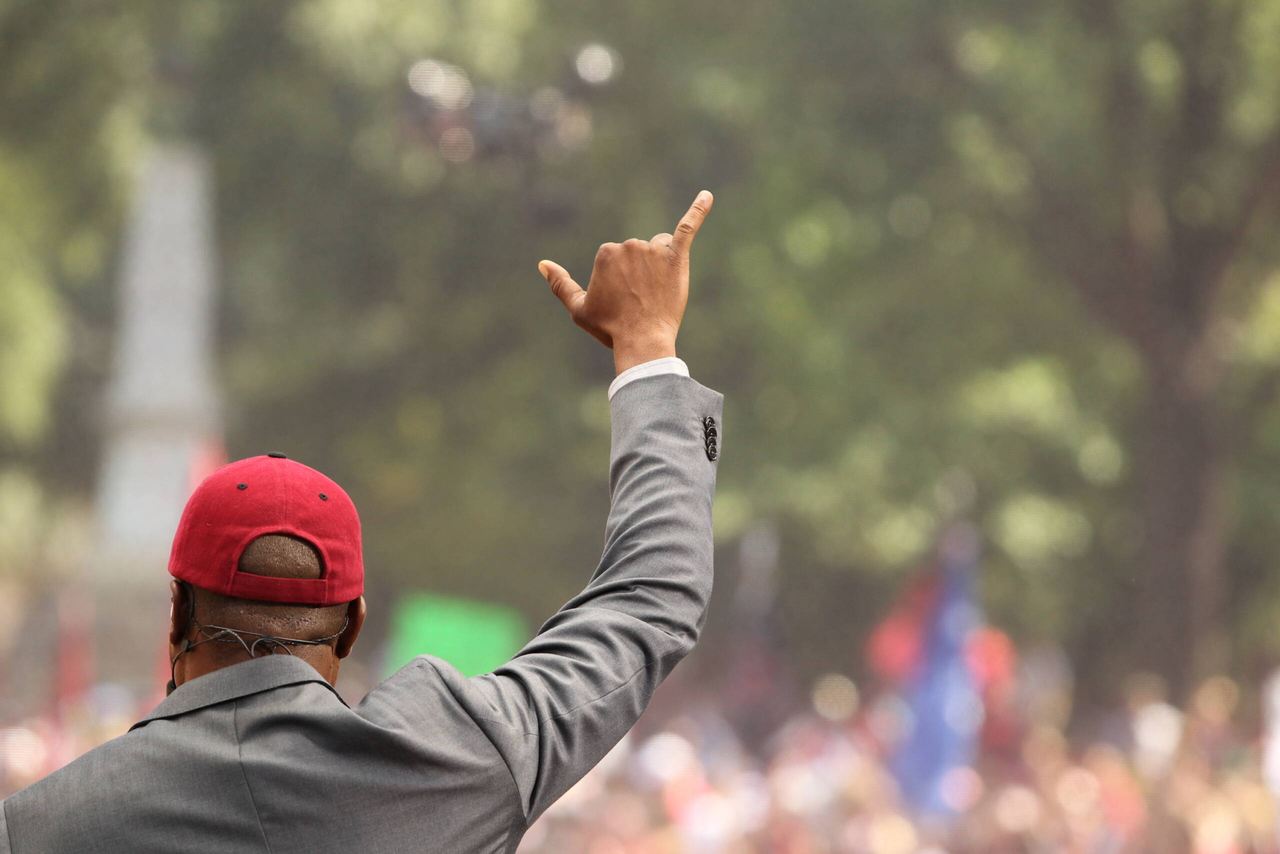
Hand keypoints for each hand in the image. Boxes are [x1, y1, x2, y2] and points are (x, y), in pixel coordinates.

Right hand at [539, 191, 713, 373]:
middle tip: (641, 301)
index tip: (623, 300)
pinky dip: (698, 211)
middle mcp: (629, 245)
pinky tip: (707, 195)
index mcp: (606, 253)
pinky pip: (688, 228)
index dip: (624, 281)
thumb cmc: (610, 327)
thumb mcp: (578, 309)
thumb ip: (560, 284)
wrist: (642, 340)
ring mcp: (653, 250)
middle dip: (643, 274)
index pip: (619, 259)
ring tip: (657, 294)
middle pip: (640, 252)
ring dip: (661, 267)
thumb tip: (543, 264)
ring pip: (660, 249)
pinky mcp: (676, 257)